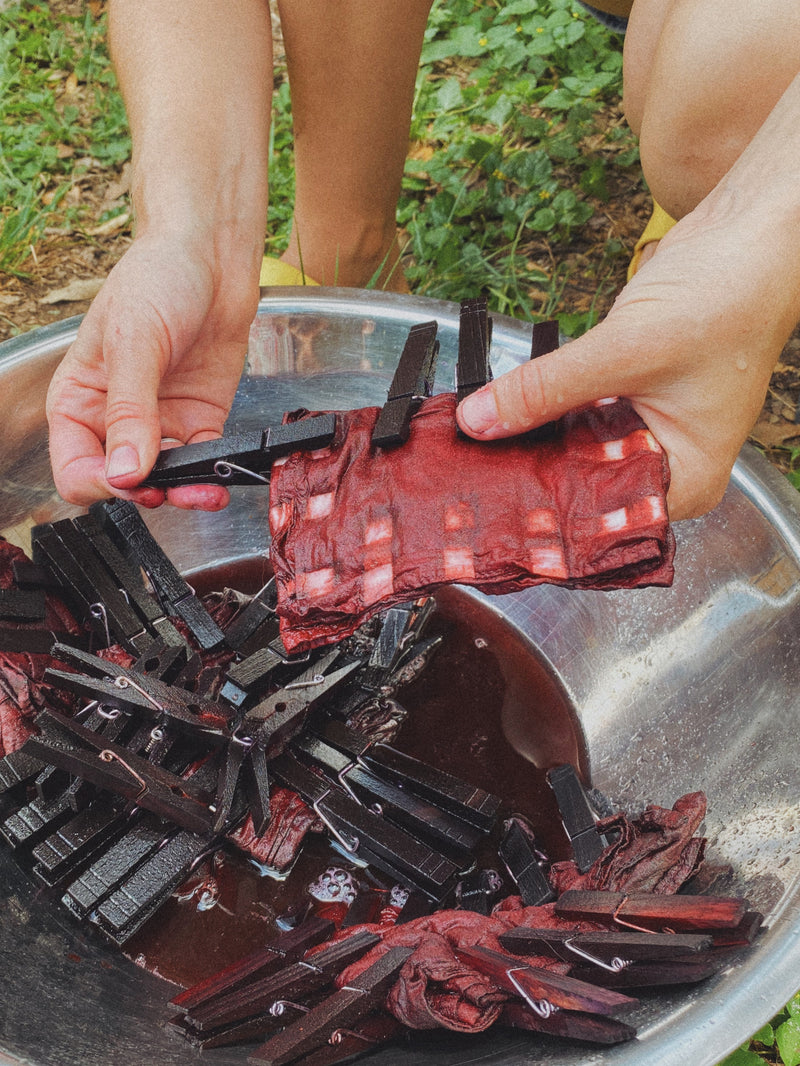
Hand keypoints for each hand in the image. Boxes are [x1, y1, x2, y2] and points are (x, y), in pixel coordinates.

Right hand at [46, 232, 259, 508]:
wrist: (213, 257)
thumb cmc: (159, 280)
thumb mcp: (135, 341)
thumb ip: (129, 410)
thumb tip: (125, 472)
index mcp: (78, 401)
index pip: (75, 469)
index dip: (100, 483)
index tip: (130, 479)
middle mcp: (114, 421)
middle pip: (120, 484)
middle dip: (145, 494)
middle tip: (170, 489)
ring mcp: (159, 424)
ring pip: (163, 483)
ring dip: (182, 494)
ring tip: (204, 492)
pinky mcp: (199, 423)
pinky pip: (201, 465)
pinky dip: (211, 477)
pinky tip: (221, 479)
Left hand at [456, 194, 799, 519]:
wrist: (748, 234)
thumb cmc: (726, 296)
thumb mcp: (626, 350)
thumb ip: (547, 389)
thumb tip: (481, 420)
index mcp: (686, 480)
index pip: (604, 519)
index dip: (546, 512)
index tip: (492, 503)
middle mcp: (666, 466)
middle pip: (583, 488)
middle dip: (530, 476)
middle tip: (469, 477)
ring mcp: (644, 432)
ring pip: (572, 452)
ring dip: (530, 442)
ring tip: (475, 447)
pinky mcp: (625, 400)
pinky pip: (573, 417)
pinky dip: (543, 411)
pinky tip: (502, 412)